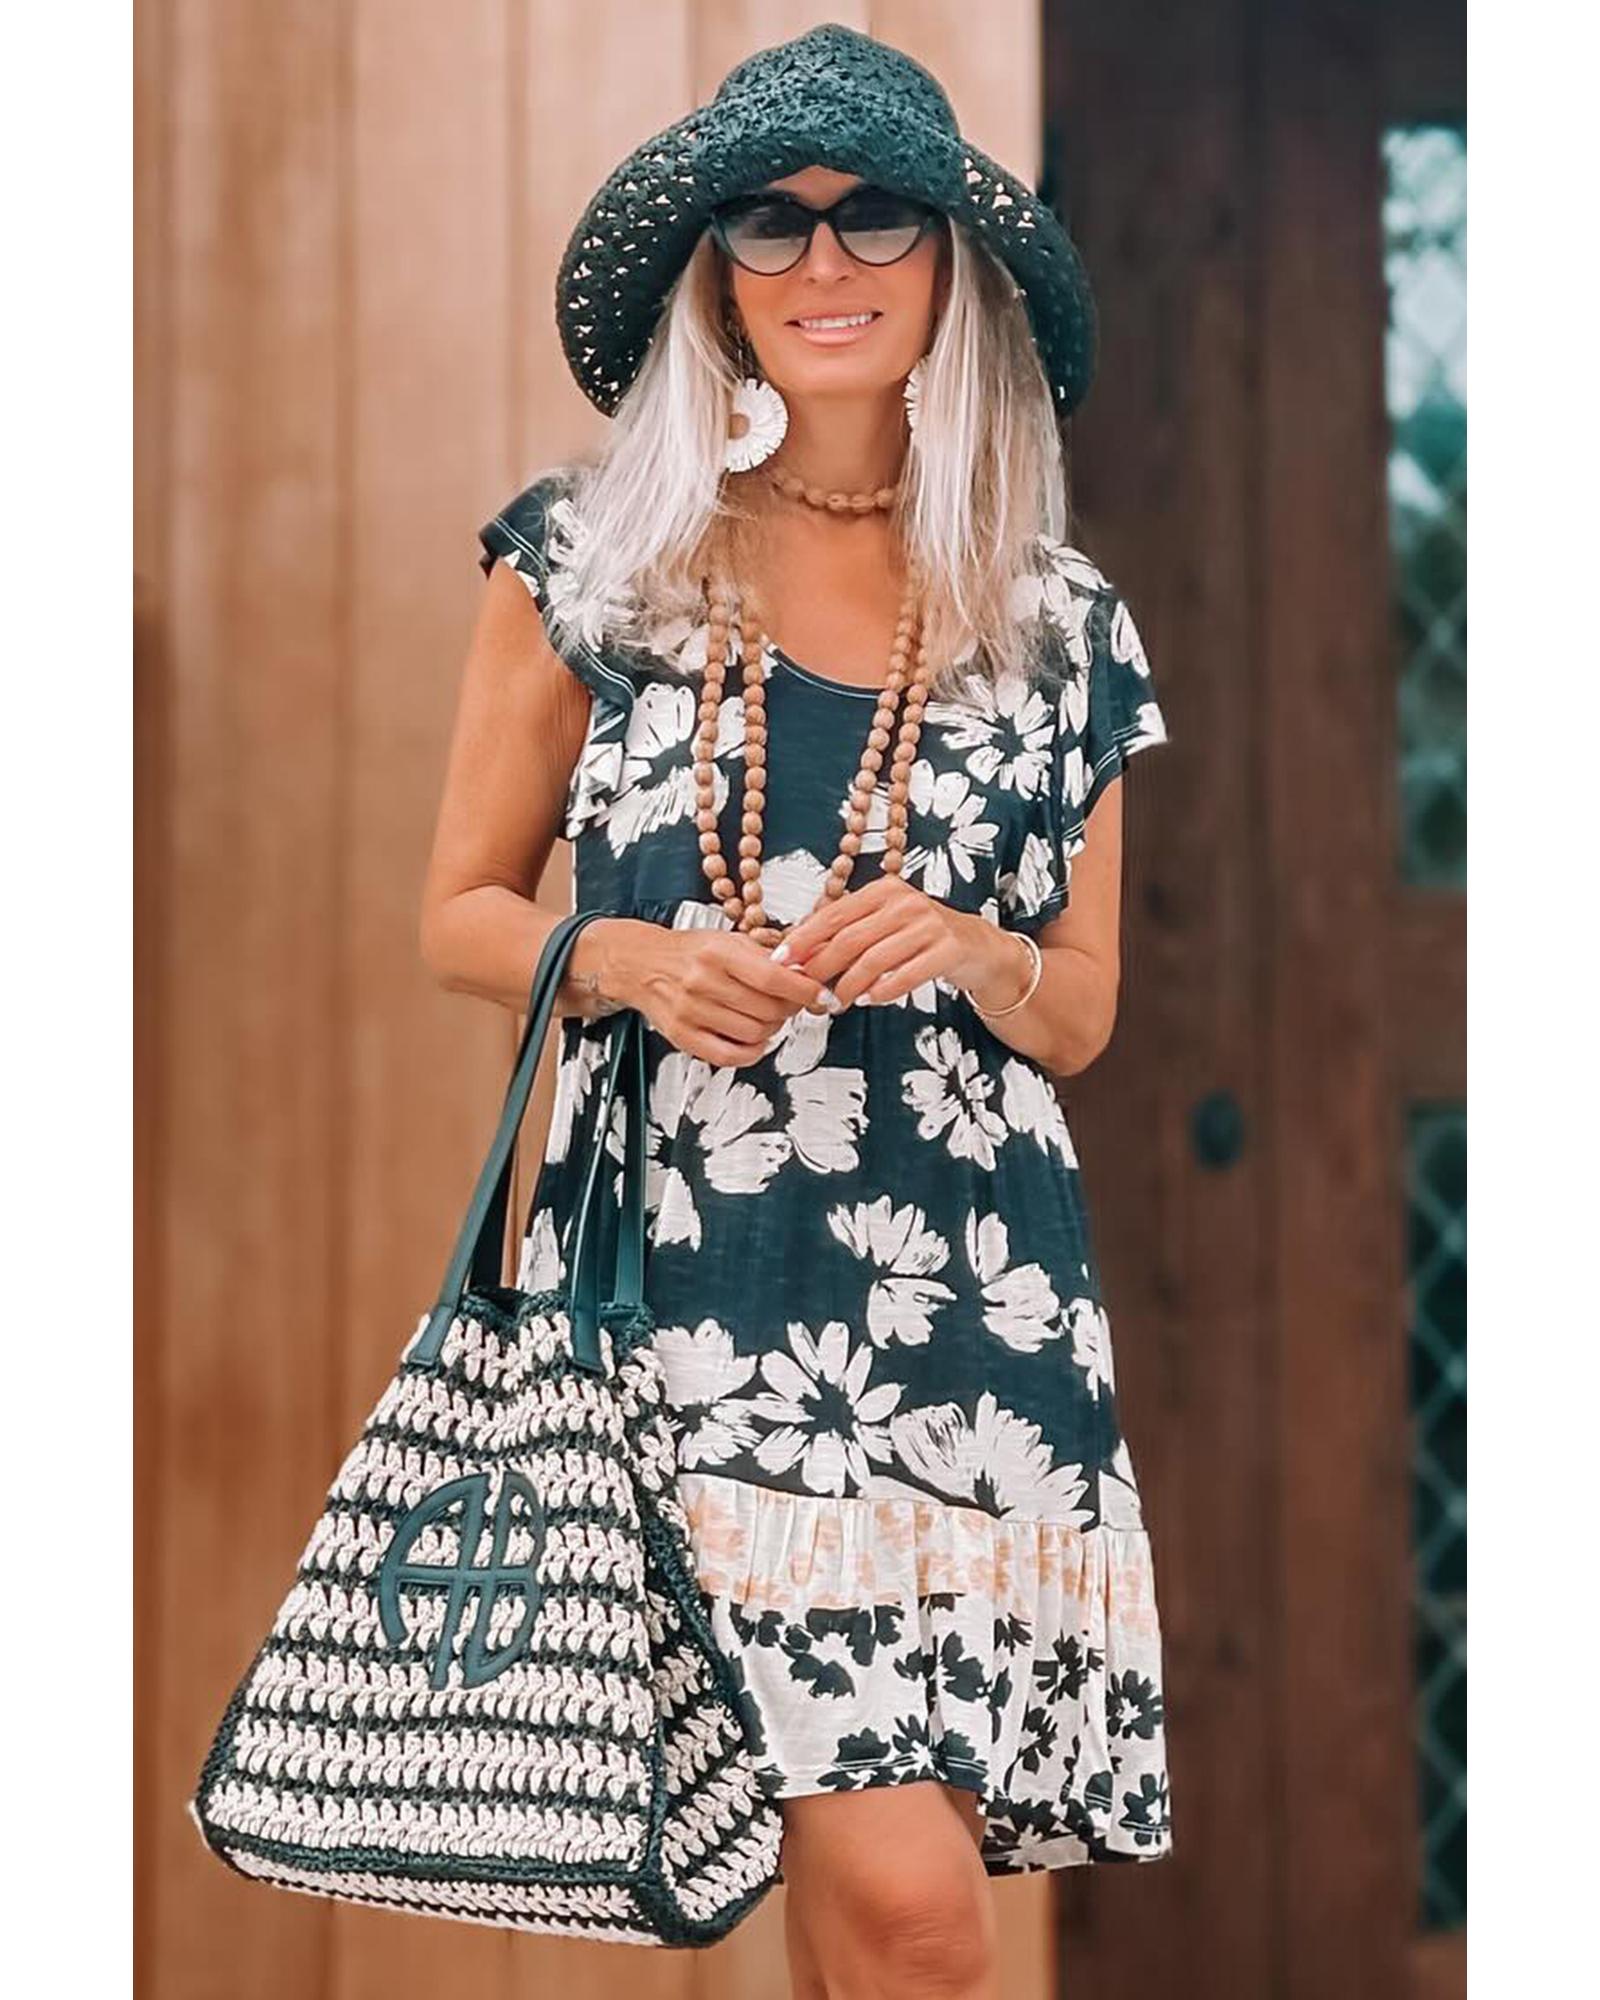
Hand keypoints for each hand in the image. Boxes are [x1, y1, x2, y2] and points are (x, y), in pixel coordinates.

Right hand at [628, 925, 824, 1067]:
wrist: (641, 964)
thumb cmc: (688, 952)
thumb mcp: (728, 941)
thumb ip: (767, 957)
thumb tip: (807, 972)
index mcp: (717, 952)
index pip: (773, 977)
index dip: (804, 989)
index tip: (820, 995)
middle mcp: (702, 982)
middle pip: (767, 1009)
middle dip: (789, 1009)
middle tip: (791, 1003)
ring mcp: (691, 1012)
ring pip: (754, 1033)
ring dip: (772, 1029)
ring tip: (768, 1017)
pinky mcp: (683, 1036)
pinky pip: (729, 1056)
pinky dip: (751, 1052)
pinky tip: (754, 1039)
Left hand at [773, 876, 1020, 1009]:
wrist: (976, 946)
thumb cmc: (919, 937)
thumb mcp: (884, 924)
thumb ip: (848, 934)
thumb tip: (798, 957)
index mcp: (882, 890)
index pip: (833, 915)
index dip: (803, 939)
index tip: (780, 962)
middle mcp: (904, 902)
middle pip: (850, 939)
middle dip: (821, 969)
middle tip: (805, 993)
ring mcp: (928, 924)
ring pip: (874, 960)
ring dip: (848, 987)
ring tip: (834, 1004)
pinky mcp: (947, 949)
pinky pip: (906, 974)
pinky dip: (883, 991)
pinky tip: (867, 1001)